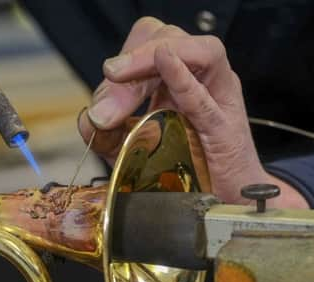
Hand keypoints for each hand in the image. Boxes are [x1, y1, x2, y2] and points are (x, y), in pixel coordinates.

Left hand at [78, 17, 307, 207]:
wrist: (216, 207)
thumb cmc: (181, 173)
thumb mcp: (130, 150)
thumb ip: (105, 134)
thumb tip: (87, 117)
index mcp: (177, 80)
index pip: (152, 42)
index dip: (127, 55)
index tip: (106, 80)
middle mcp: (202, 81)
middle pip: (171, 43)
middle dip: (132, 62)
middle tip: (108, 80)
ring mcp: (219, 100)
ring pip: (198, 54)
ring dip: (152, 59)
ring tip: (122, 72)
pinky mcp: (226, 130)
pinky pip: (207, 97)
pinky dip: (183, 78)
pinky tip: (165, 61)